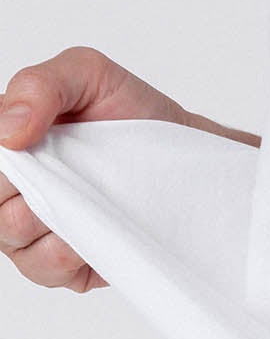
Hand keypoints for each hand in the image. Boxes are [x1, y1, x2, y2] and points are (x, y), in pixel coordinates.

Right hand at [0, 46, 188, 291]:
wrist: (183, 159)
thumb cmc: (132, 113)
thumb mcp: (89, 74)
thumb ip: (40, 85)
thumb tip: (8, 130)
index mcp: (7, 140)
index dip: (6, 151)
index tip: (34, 137)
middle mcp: (9, 186)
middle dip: (28, 176)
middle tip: (72, 160)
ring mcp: (27, 229)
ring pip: (10, 229)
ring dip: (55, 209)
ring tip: (93, 189)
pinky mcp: (56, 264)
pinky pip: (43, 264)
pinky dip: (72, 244)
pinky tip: (97, 224)